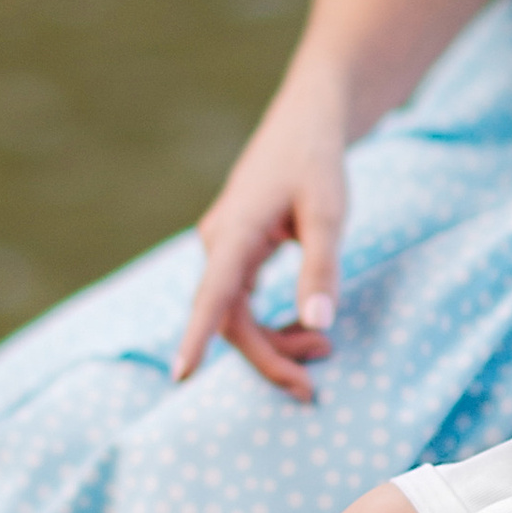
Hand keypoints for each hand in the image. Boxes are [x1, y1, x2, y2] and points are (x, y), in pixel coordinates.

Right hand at [172, 88, 348, 401]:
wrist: (305, 123)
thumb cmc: (317, 163)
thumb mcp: (329, 214)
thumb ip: (322, 269)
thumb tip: (320, 325)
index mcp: (236, 231)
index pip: (212, 295)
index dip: (196, 337)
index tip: (182, 376)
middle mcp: (219, 243)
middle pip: (229, 319)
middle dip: (270, 356)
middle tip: (312, 388)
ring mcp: (223, 249)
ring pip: (236, 316)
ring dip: (275, 341)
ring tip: (324, 348)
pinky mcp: (234, 253)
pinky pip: (242, 303)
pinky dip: (272, 324)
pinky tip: (305, 327)